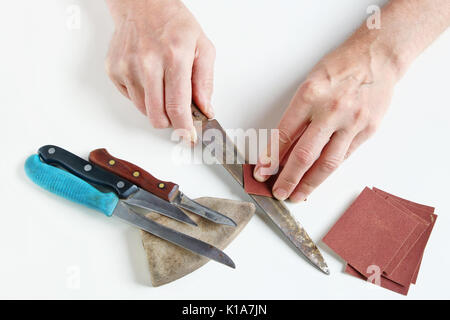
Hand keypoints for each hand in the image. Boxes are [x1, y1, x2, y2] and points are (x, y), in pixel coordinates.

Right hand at [105, 0, 214, 141]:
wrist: (143, 5)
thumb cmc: (174, 24)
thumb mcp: (202, 48)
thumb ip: (205, 82)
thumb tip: (205, 109)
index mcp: (174, 56)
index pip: (177, 105)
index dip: (184, 127)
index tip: (188, 137)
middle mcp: (147, 62)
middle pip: (157, 115)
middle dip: (171, 122)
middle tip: (179, 114)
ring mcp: (127, 66)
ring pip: (144, 110)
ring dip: (157, 108)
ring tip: (164, 87)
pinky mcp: (114, 70)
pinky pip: (130, 99)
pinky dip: (143, 97)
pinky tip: (149, 79)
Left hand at [254, 36, 399, 201]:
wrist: (377, 56)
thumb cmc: (339, 68)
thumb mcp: (309, 84)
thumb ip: (297, 118)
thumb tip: (282, 149)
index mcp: (309, 96)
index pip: (284, 135)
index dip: (270, 159)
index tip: (262, 172)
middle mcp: (331, 110)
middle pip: (304, 155)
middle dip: (288, 178)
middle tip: (278, 192)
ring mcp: (352, 122)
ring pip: (327, 163)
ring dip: (309, 183)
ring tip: (297, 195)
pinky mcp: (368, 130)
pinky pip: (344, 157)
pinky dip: (328, 171)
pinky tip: (317, 180)